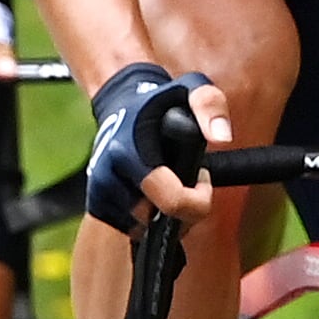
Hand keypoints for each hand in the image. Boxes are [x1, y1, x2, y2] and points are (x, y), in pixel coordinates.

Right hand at [83, 61, 220, 231]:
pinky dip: (147, 219)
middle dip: (183, 209)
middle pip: (158, 221)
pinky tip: (152, 193)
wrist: (118, 106)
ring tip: (170, 183)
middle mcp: (107, 176)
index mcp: (127, 151)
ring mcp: (99, 193)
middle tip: (188, 180)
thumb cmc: (158, 101)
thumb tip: (222, 138)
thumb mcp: (190, 89)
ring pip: (145, 228)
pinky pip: (131, 229)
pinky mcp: (96, 206)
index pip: (171, 201)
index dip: (198, 199)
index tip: (203, 176)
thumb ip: (210, 105)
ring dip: (165, 215)